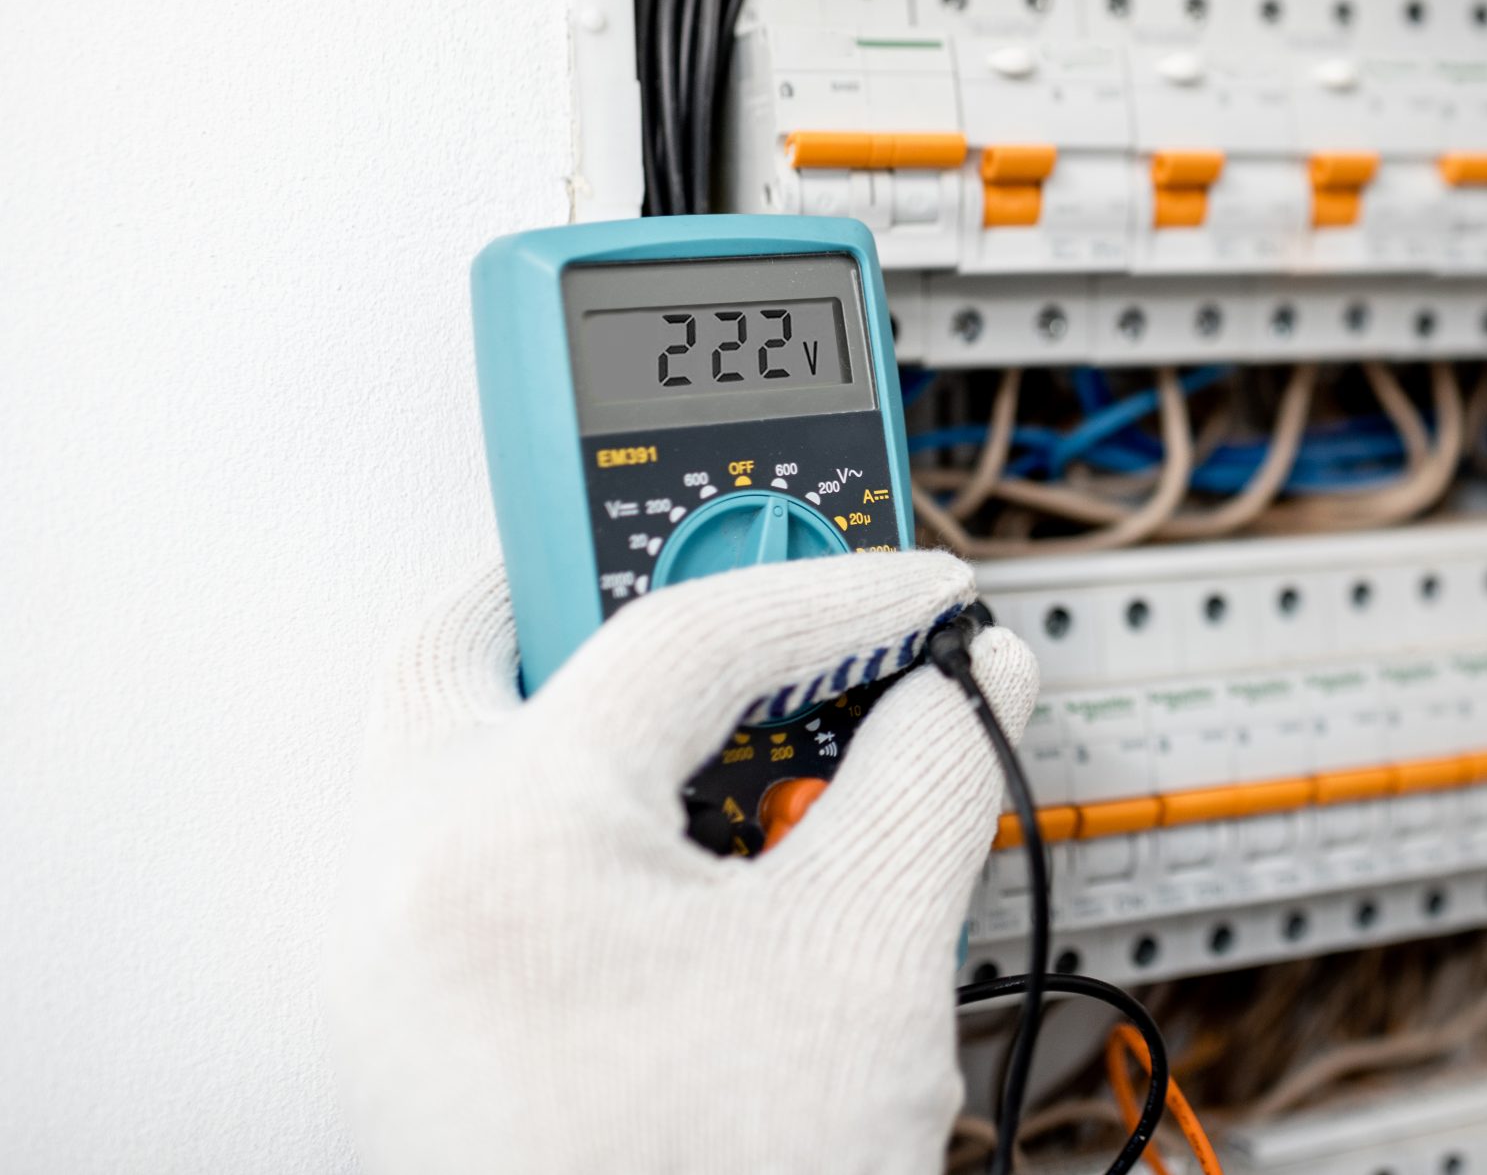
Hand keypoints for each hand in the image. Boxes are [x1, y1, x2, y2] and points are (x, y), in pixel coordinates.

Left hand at [326, 550, 1035, 1174]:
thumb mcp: (867, 955)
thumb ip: (932, 772)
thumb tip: (968, 686)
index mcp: (489, 841)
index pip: (685, 636)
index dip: (844, 599)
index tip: (936, 599)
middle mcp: (402, 885)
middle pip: (490, 642)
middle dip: (631, 588)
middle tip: (756, 576)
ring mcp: (397, 964)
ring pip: (482, 745)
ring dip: (621, 702)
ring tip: (764, 709)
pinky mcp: (430, 1030)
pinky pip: (501, 850)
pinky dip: (608, 805)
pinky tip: (719, 839)